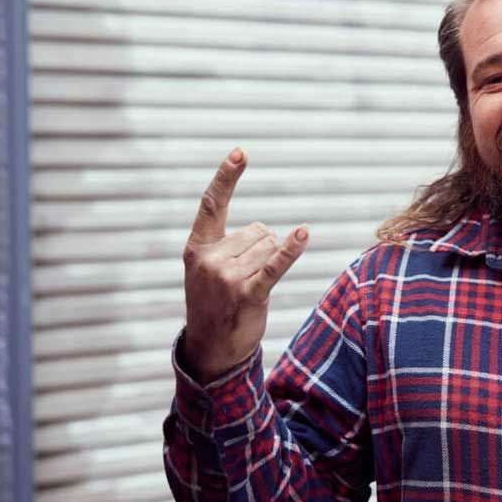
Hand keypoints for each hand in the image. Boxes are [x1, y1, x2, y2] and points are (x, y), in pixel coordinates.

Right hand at [182, 148, 308, 381]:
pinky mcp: (247, 295)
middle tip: (244, 279)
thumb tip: (270, 233)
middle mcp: (209, 259)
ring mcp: (226, 278)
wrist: (210, 349)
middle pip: (259, 231)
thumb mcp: (209, 269)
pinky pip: (274, 266)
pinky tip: (303, 234)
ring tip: (251, 288)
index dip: (227, 177)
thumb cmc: (215, 303)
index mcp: (197, 247)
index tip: (241, 152)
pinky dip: (290, 251)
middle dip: (262, 250)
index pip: (212, 203)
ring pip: (270, 248)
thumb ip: (229, 244)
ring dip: (270, 265)